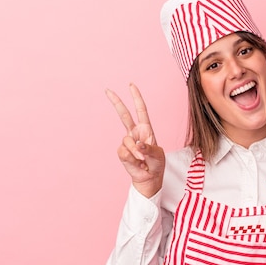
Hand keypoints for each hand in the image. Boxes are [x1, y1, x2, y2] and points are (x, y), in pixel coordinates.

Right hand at [105, 83, 165, 197]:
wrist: (150, 178)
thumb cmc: (156, 164)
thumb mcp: (158, 155)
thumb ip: (148, 148)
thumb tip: (138, 144)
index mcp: (146, 129)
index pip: (141, 110)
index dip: (136, 98)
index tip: (131, 85)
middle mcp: (135, 133)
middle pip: (124, 115)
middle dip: (116, 102)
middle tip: (107, 90)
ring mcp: (127, 142)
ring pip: (127, 141)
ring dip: (136, 152)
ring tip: (143, 160)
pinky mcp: (122, 152)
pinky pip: (124, 152)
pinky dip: (131, 158)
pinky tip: (137, 163)